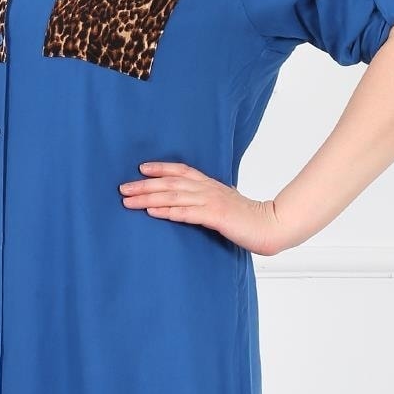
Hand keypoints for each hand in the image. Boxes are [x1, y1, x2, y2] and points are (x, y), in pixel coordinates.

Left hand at [117, 161, 289, 255]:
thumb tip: (196, 204)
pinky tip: (153, 212)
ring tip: (128, 201)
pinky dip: (168, 211)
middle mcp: (208, 190)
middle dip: (144, 185)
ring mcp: (211, 202)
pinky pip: (187, 213)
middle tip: (122, 188)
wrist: (271, 226)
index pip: (181, 171)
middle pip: (170, 183)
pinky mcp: (215, 217)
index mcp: (210, 185)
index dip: (160, 168)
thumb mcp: (227, 203)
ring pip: (174, 196)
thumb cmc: (249, 218)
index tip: (140, 169)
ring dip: (148, 199)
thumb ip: (211, 200)